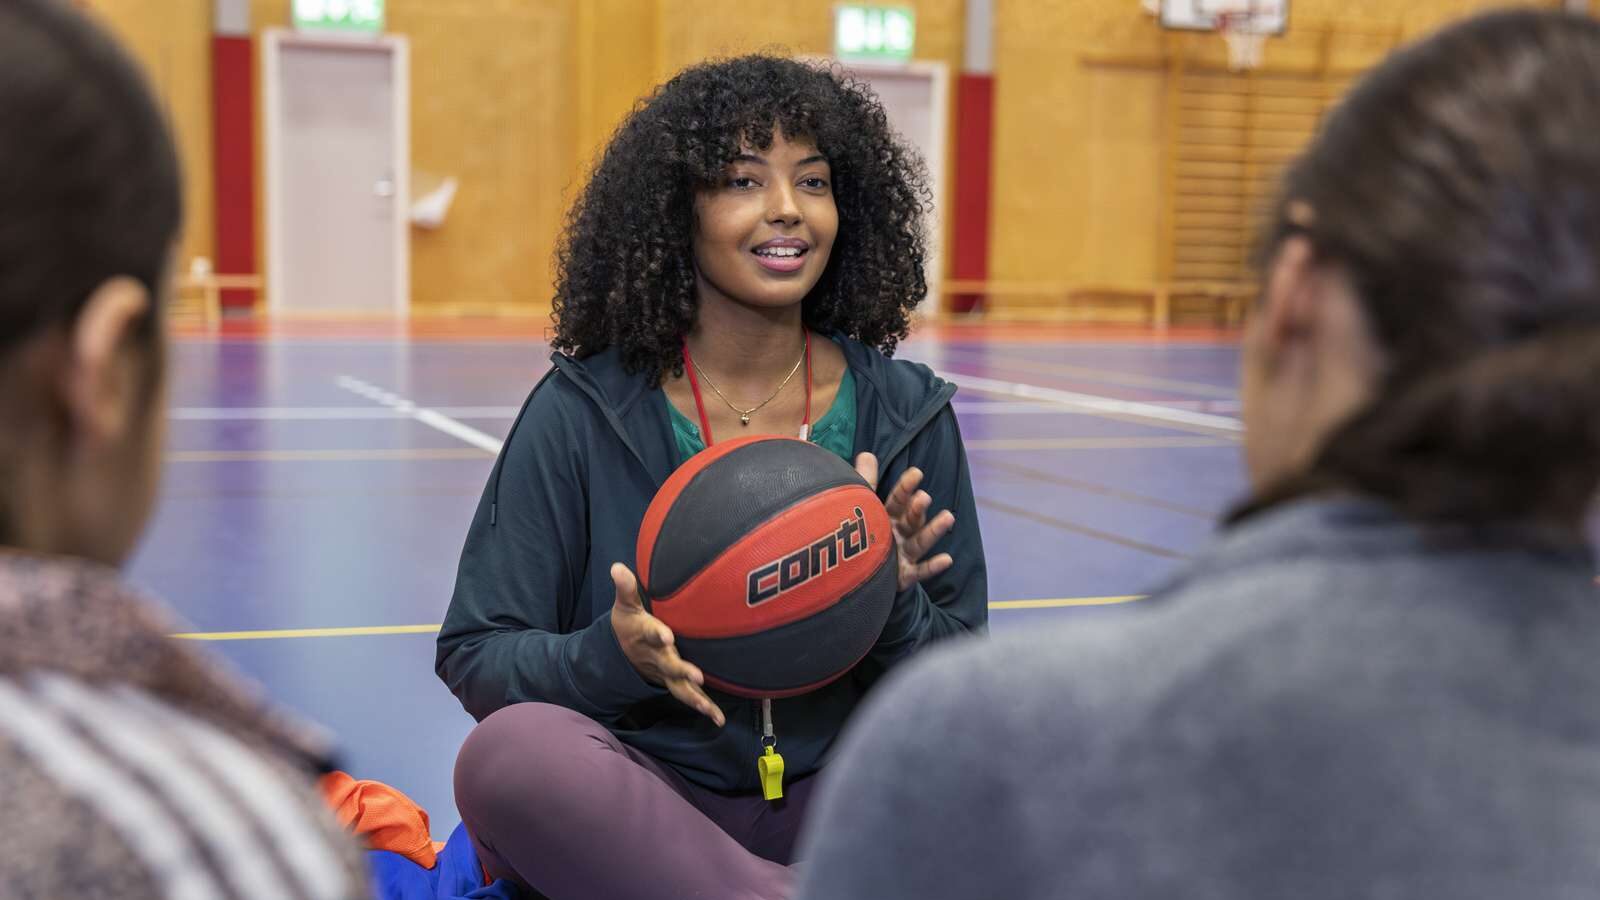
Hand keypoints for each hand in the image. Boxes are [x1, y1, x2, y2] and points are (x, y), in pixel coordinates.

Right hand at [608, 563, 724, 726]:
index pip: (651, 632)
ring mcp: (665, 672)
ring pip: (679, 687)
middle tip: (697, 676)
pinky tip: (718, 719)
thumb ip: (626, 587)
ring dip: (694, 698)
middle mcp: (656, 657)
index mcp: (645, 634)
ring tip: (710, 710)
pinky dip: (703, 708)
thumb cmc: (628, 624)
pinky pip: (689, 697)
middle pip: (668, 664)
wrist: (620, 653)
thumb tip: (617, 567)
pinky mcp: (673, 682)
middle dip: (682, 671)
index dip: (657, 634)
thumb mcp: (625, 605)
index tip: (667, 635)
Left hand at [854, 453, 954, 592]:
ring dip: (934, 530)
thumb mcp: (858, 504)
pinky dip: (933, 567)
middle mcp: (895, 536)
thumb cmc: (849, 533)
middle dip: (917, 508)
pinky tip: (947, 560)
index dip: (906, 487)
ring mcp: (900, 557)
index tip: (916, 473)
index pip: (898, 500)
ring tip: (948, 517)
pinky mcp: (901, 577)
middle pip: (910, 520)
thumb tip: (867, 454)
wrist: (837, 572)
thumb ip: (864, 481)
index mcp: (885, 518)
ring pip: (919, 542)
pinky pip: (918, 573)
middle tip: (923, 497)